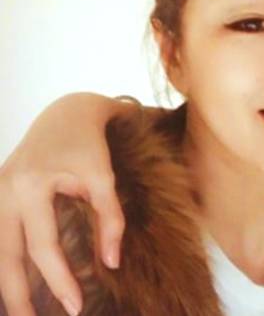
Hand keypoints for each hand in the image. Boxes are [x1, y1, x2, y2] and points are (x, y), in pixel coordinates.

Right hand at [0, 93, 130, 315]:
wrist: (70, 110)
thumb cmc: (90, 141)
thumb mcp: (104, 176)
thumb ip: (110, 217)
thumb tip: (111, 263)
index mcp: (30, 186)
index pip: (43, 246)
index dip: (59, 280)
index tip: (75, 309)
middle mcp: (5, 191)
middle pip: (4, 255)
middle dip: (16, 296)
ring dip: (6, 283)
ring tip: (18, 314)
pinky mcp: (1, 193)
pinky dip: (5, 260)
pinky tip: (13, 281)